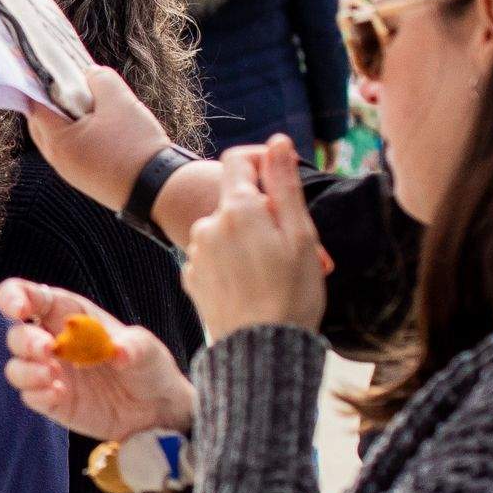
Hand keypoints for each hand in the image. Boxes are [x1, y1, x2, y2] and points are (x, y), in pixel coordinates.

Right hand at [0, 280, 195, 440]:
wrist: (157, 410)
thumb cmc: (149, 366)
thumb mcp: (149, 350)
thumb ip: (134, 346)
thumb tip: (118, 352)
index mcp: (69, 314)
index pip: (30, 296)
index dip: (14, 297)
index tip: (19, 309)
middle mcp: (53, 341)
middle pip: (17, 333)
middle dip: (24, 340)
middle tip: (47, 349)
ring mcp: (50, 372)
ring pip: (16, 366)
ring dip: (26, 370)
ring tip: (52, 376)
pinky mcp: (52, 401)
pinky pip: (30, 396)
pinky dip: (38, 394)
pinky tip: (60, 395)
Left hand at [22, 65, 170, 217]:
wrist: (159, 189)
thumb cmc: (136, 145)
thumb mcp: (120, 101)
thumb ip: (100, 80)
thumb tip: (89, 73)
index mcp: (56, 141)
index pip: (35, 106)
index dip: (43, 85)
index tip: (53, 69)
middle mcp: (57, 160)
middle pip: (43, 123)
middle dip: (55, 102)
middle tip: (73, 85)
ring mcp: (71, 173)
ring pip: (60, 138)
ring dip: (70, 120)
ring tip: (92, 104)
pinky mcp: (87, 180)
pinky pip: (75, 152)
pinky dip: (81, 136)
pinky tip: (103, 127)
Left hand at [185, 134, 326, 340]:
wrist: (262, 350)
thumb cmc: (291, 292)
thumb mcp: (299, 234)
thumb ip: (284, 183)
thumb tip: (278, 142)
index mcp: (235, 208)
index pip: (237, 160)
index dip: (261, 159)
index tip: (281, 174)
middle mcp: (207, 224)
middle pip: (236, 201)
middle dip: (265, 213)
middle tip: (295, 244)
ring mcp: (196, 253)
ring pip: (227, 231)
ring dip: (250, 240)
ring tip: (279, 271)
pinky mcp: (192, 278)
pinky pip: (216, 257)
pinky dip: (235, 263)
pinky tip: (256, 286)